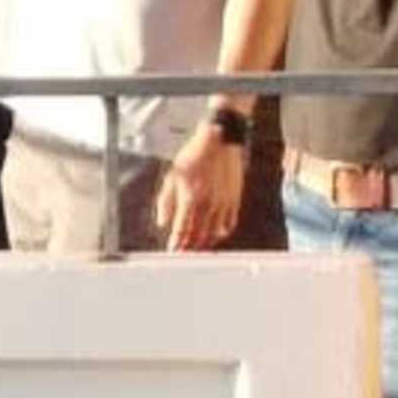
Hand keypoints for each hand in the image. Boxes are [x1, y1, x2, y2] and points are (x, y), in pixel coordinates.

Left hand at [156, 115, 245, 251]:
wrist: (218, 143)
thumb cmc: (192, 158)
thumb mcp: (171, 177)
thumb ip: (165, 202)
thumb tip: (163, 223)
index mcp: (189, 199)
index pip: (182, 229)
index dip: (177, 243)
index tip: (173, 251)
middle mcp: (207, 205)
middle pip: (198, 235)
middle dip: (190, 247)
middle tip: (184, 254)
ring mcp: (223, 204)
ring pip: (214, 233)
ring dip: (205, 243)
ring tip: (198, 248)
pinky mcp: (234, 200)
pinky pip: (229, 224)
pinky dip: (221, 233)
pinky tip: (216, 235)